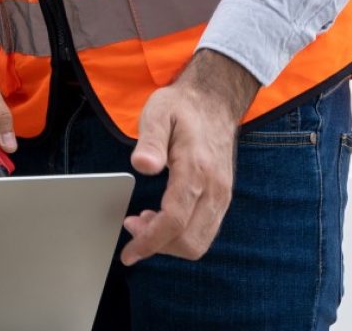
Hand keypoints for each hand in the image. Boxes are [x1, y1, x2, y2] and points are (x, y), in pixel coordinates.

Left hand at [121, 50, 259, 264]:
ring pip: (200, 241)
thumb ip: (149, 140)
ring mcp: (222, 195)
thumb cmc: (181, 107)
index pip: (174, 221)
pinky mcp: (222, 196)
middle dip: (158, 244)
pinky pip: (205, 230)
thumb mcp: (157, 113)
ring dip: (170, 242)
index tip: (129, 252)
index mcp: (196, 171)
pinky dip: (182, 235)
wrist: (215, 100)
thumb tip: (142, 165)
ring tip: (144, 222)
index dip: (149, 241)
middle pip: (190, 241)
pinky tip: (162, 218)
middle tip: (132, 226)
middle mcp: (215, 189)